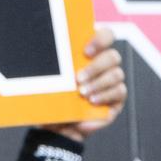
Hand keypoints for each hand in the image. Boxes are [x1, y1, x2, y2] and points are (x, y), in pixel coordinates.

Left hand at [42, 27, 125, 141]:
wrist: (56, 124)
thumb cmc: (52, 97)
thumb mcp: (47, 81)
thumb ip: (50, 67)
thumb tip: (42, 55)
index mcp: (89, 53)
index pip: (105, 35)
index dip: (100, 39)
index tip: (85, 51)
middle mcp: (104, 64)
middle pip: (112, 56)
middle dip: (96, 67)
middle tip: (78, 78)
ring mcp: (112, 81)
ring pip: (116, 74)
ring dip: (98, 83)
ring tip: (82, 93)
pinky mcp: (116, 98)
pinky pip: (118, 93)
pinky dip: (104, 96)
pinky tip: (91, 102)